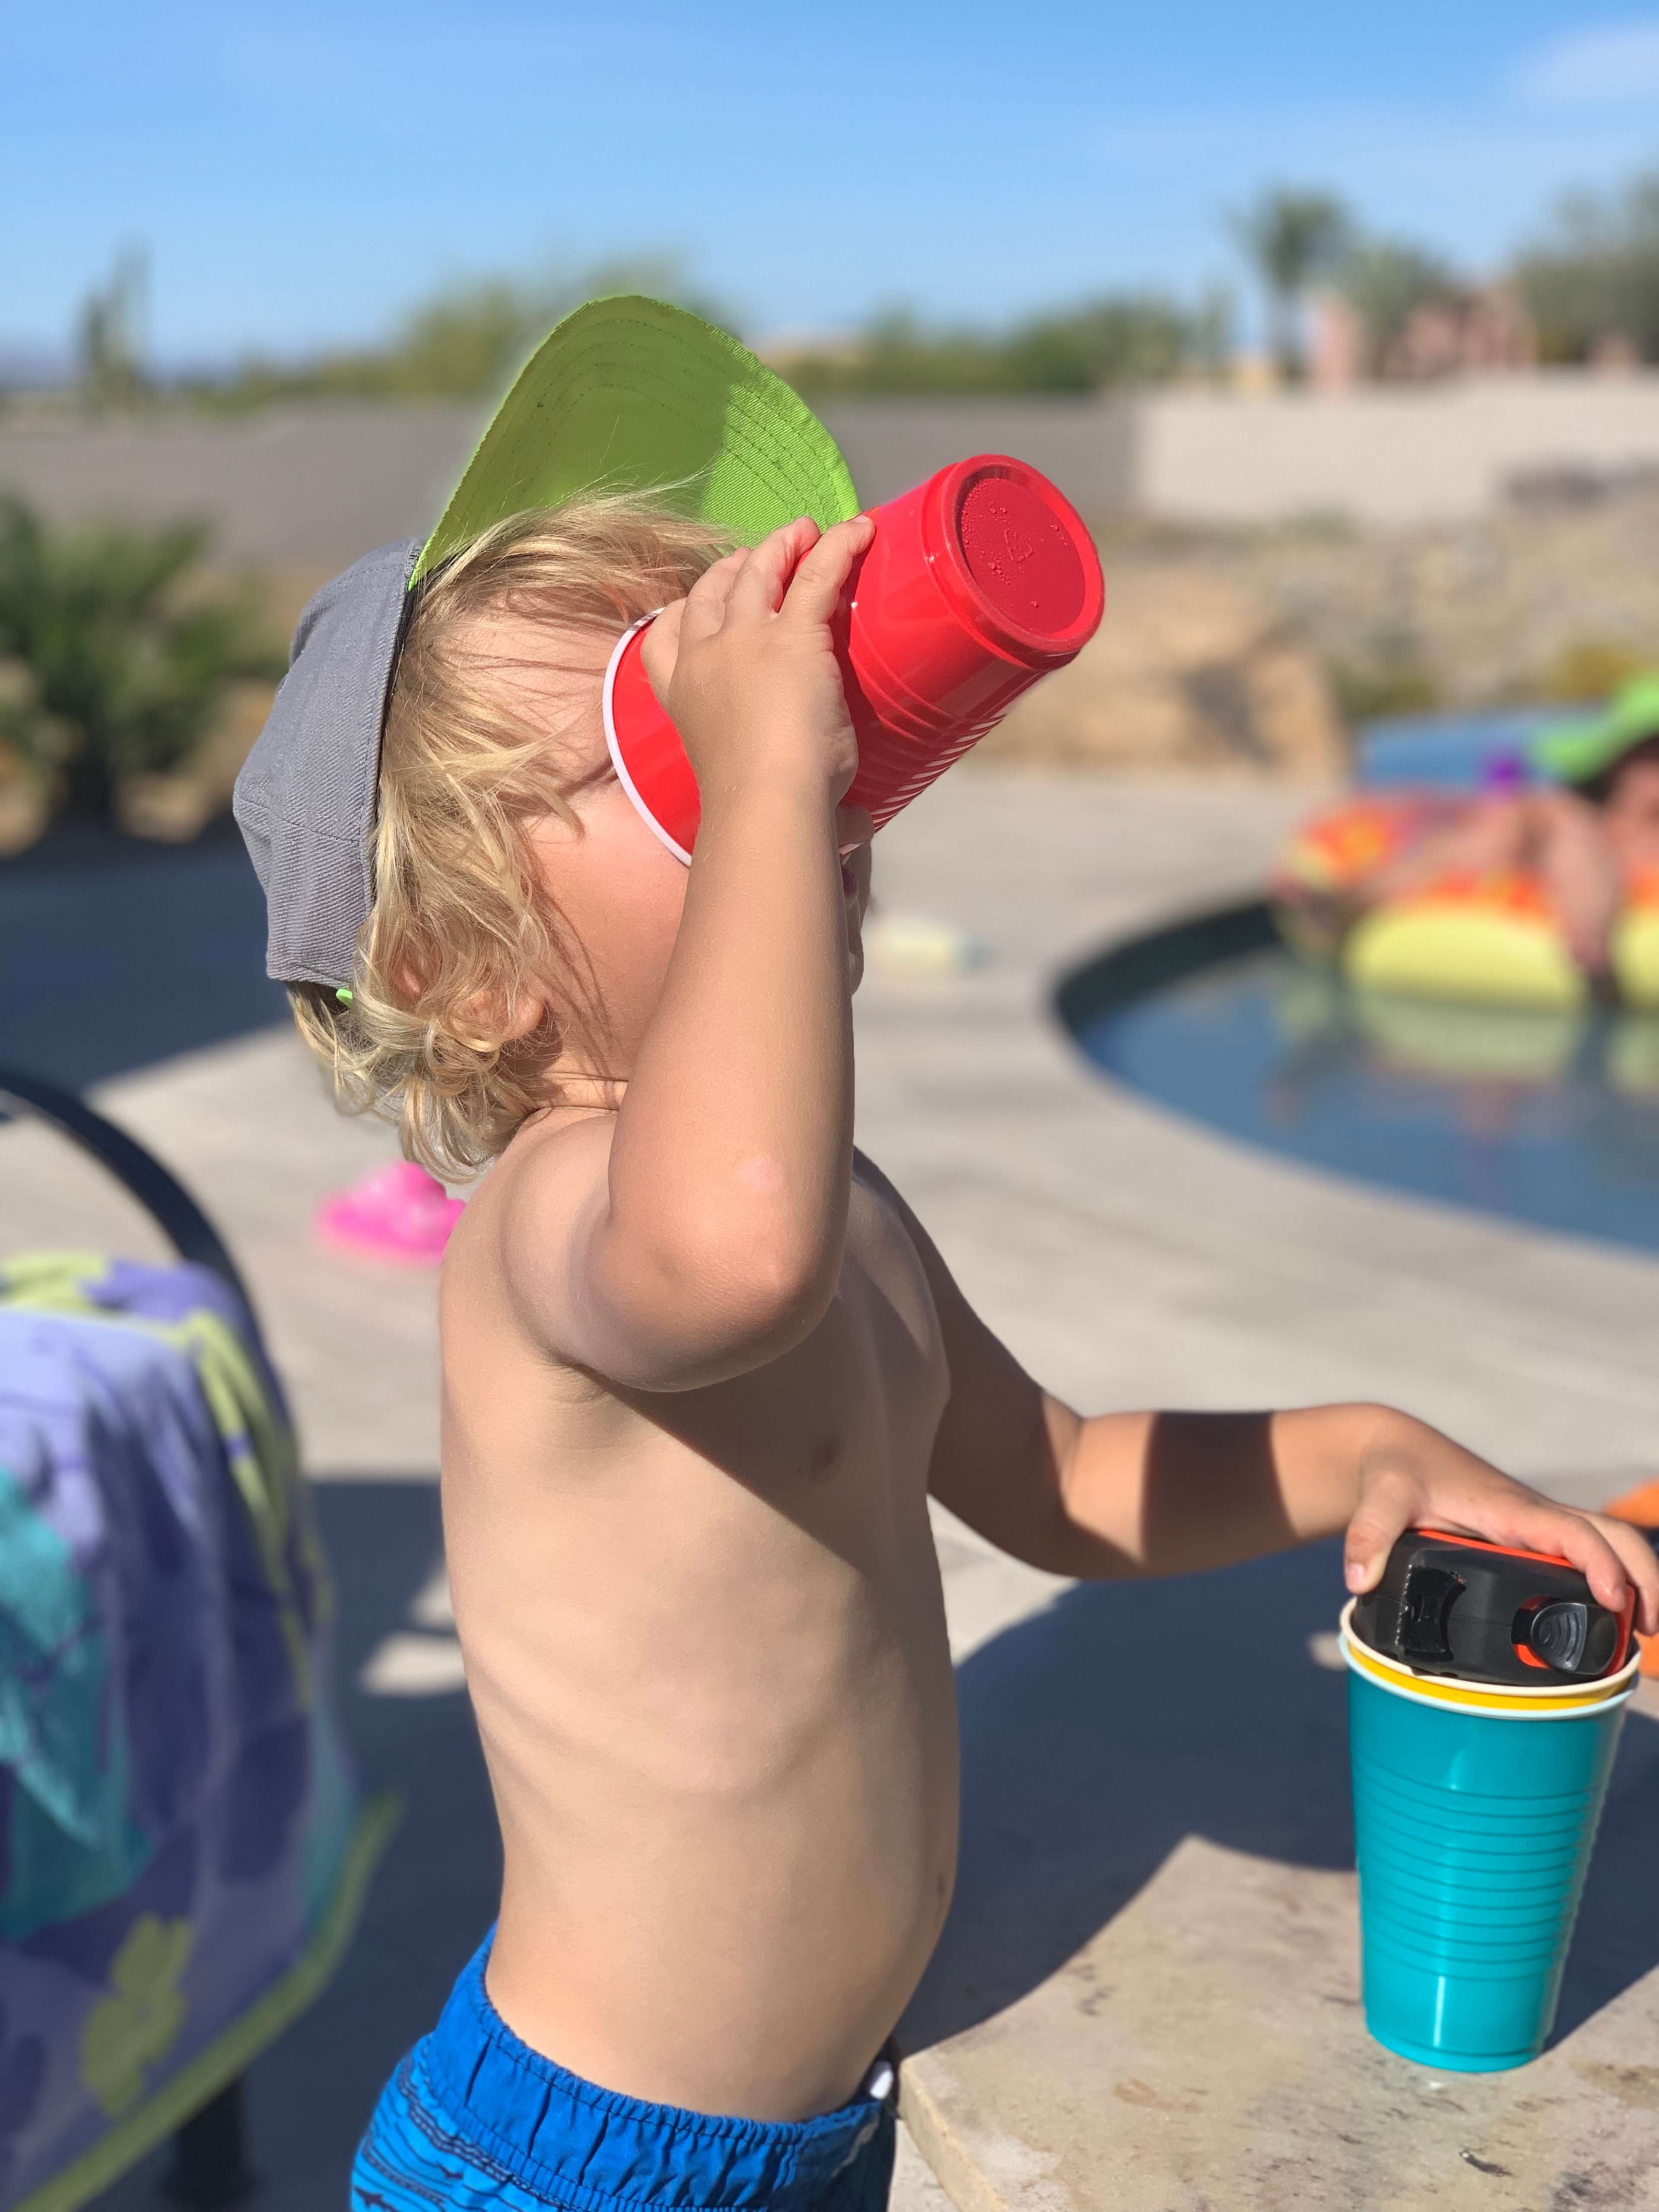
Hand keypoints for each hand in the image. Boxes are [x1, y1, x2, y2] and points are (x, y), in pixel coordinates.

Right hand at [639, 513, 874, 815]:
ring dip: (778, 547)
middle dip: (730, 570)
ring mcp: (747, 640)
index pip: (662, 641)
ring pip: (757, 575)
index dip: (678, 614)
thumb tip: (855, 828)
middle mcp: (705, 658)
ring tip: (801, 530)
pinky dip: (835, 548)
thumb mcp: (753, 780)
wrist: (767, 797)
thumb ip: (777, 784)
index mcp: (683, 696)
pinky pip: (815, 576)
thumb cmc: (761, 803)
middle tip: (754, 555)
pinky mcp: (795, 634)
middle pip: (709, 596)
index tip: (694, 601)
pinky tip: (857, 531)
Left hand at [1343, 1412, 1658, 1635]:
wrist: (1397, 1451)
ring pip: (1608, 1545)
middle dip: (1643, 1579)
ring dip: (1636, 1582)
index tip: (1613, 1598)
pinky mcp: (1532, 1538)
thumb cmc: (1396, 1470)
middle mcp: (1534, 1516)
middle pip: (1613, 1538)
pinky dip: (1612, 1581)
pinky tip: (1613, 1620)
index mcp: (1510, 1508)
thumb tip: (1359, 1578)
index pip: (1572, 1532)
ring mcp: (1538, 1527)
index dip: (1599, 1563)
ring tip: (1642, 1637)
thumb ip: (1369, 1533)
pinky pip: (1586, 1556)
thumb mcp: (1380, 1496)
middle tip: (1649, 1632)